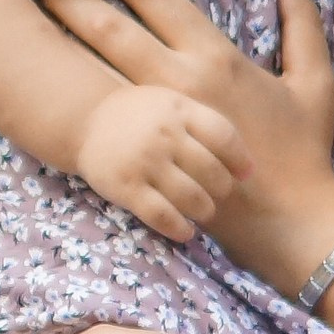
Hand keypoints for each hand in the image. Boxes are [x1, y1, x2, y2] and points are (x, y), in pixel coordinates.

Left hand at [44, 0, 333, 285]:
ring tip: (36, 13)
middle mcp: (179, 82)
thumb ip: (302, 21)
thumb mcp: (313, 80)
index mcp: (215, 57)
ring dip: (65, 38)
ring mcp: (158, 119)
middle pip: (112, 29)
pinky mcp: (148, 152)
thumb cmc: (304, 150)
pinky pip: (103, 113)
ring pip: (98, 68)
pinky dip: (75, 88)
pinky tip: (49, 73)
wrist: (291, 220)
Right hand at [74, 81, 240, 242]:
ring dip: (204, 210)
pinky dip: (180, 228)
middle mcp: (163, 134)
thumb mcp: (171, 102)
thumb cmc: (139, 114)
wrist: (85, 119)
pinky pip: (162, 215)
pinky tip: (185, 231)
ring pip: (191, 197)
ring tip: (202, 210)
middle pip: (211, 171)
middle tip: (217, 194)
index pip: (223, 135)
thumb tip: (249, 169)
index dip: (239, 159)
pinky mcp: (126, 187)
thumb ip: (206, 125)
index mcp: (179, 109)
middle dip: (221, 189)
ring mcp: (144, 161)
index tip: (244, 174)